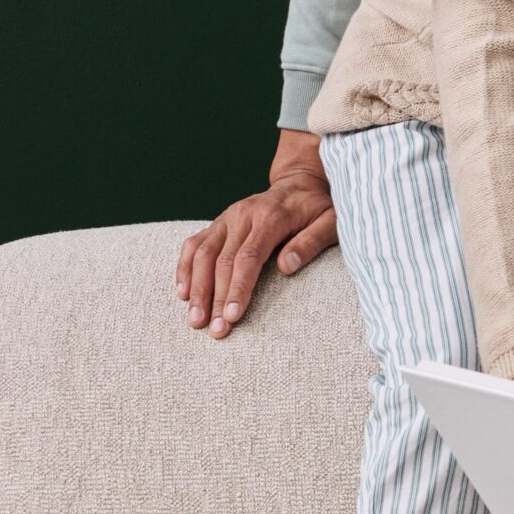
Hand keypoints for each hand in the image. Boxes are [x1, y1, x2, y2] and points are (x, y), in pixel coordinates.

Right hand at [177, 130, 336, 337]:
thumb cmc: (317, 207)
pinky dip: (185, 268)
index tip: (231, 316)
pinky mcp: (217, 223)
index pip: (249, 257)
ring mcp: (226, 218)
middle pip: (222, 260)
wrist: (299, 182)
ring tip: (195, 320)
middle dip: (216, 298)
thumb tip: (287, 267)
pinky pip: (194, 244)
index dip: (238, 288)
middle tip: (215, 331)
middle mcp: (243, 214)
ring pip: (202, 254)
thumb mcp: (329, 221)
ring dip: (196, 288)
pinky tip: (183, 293)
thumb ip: (311, 242)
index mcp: (271, 216)